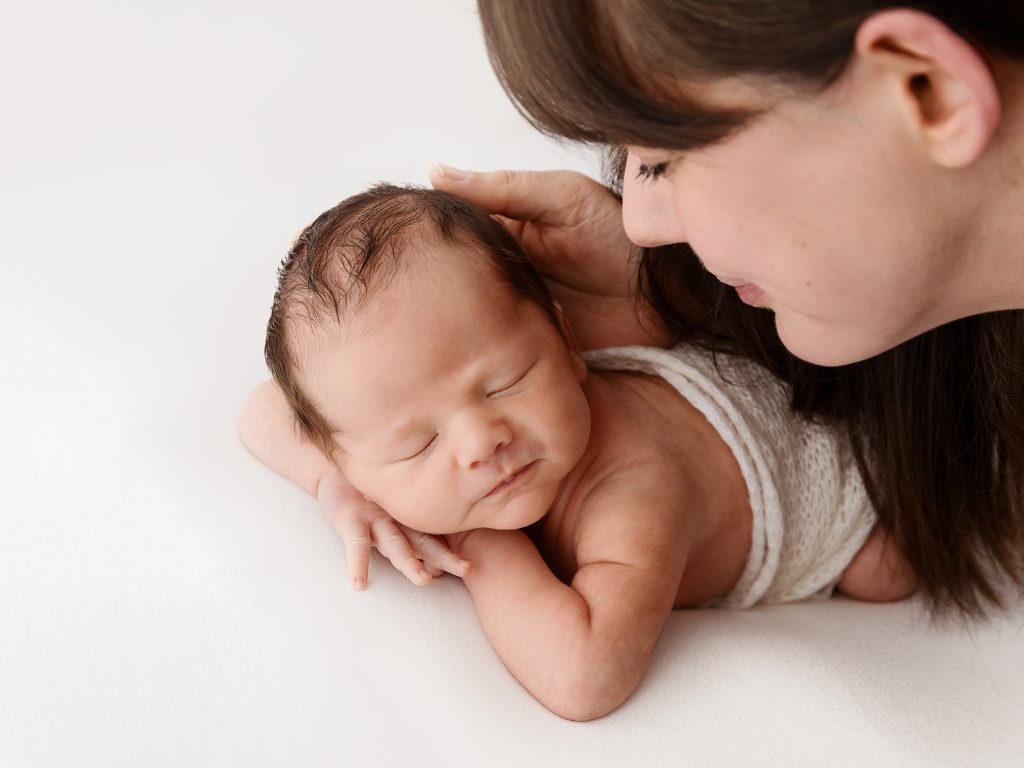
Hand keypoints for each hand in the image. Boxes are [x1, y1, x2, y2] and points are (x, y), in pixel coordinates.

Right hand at [316, 472, 470, 588]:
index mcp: (408, 521)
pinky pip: (356, 544)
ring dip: (410, 562)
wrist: (333, 471)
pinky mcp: (350, 519)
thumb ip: (410, 536)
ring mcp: (374, 518)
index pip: (433, 540)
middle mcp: (397, 520)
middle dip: (445, 557)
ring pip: (396, 543)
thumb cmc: (365, 498)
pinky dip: (358, 564)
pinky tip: (359, 583)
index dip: (449, 554)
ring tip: (424, 580)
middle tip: (467, 569)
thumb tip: (437, 572)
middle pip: (425, 541)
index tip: (469, 568)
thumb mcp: (389, 514)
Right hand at [429, 165, 670, 348]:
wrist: (665, 292)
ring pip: (475, 334)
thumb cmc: (618, 234)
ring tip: (484, 335)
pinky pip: (505, 365)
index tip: (414, 261)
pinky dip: (504, 366)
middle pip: (452, 295)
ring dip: (478, 337)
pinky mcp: (532, 357)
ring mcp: (514, 321)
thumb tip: (435, 170)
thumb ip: (503, 187)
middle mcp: (498, 281)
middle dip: (448, 304)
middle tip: (449, 308)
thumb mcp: (561, 198)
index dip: (428, 253)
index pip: (446, 247)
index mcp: (497, 239)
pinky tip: (504, 362)